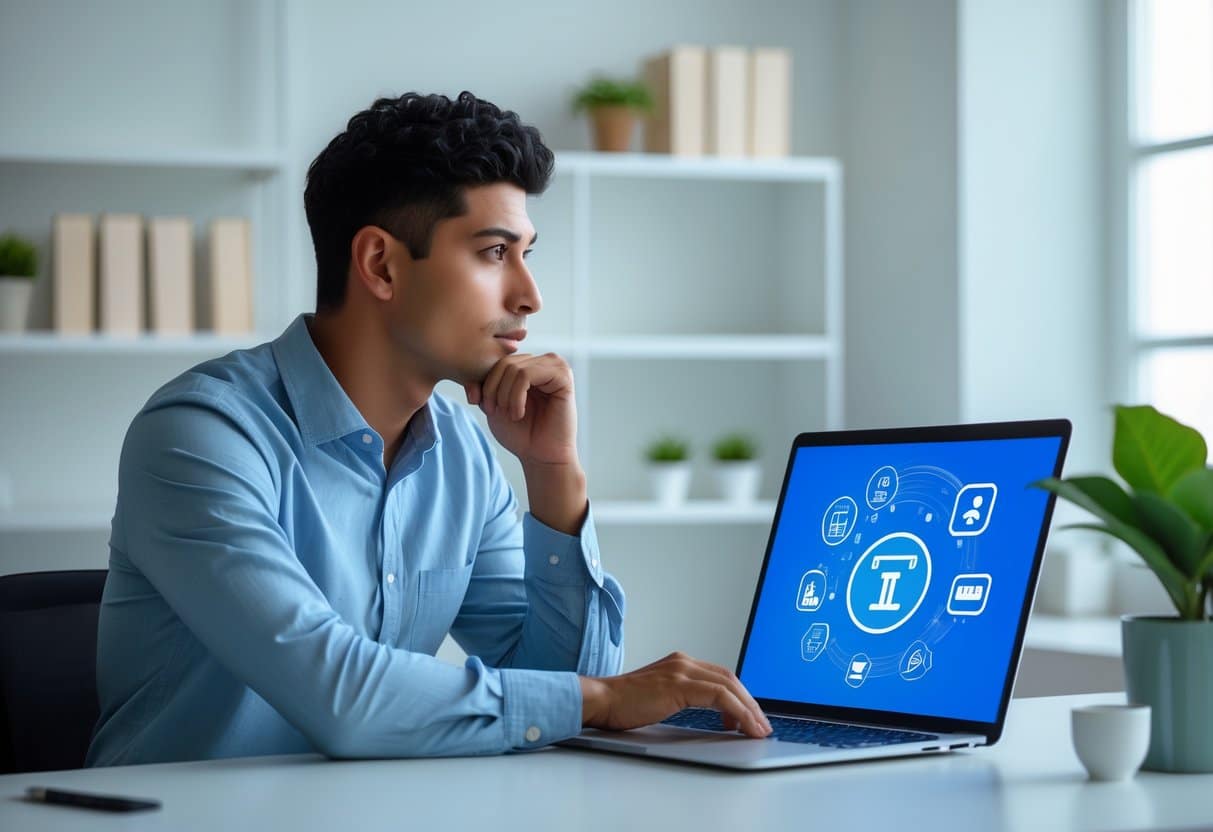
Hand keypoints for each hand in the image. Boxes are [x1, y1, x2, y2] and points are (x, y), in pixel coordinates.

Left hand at [464, 353, 577, 466]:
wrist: (540, 457)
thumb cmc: (520, 433)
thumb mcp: (493, 404)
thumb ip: (482, 385)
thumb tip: (469, 371)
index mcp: (530, 364)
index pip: (498, 360)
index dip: (485, 383)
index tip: (483, 407)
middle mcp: (544, 361)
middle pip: (505, 362)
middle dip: (493, 389)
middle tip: (493, 411)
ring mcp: (556, 366)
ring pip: (515, 368)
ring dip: (504, 395)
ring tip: (510, 415)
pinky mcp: (563, 376)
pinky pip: (527, 376)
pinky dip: (516, 396)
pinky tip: (519, 413)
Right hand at [579, 652, 772, 738]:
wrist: (600, 701)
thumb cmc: (623, 705)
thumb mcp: (660, 698)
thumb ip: (684, 698)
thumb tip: (713, 717)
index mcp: (679, 664)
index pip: (721, 677)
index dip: (741, 697)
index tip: (751, 718)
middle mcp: (683, 662)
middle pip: (730, 679)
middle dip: (751, 704)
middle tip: (762, 725)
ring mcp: (681, 671)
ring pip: (729, 686)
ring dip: (748, 710)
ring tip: (757, 729)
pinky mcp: (678, 685)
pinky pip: (719, 697)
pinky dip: (736, 712)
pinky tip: (741, 726)